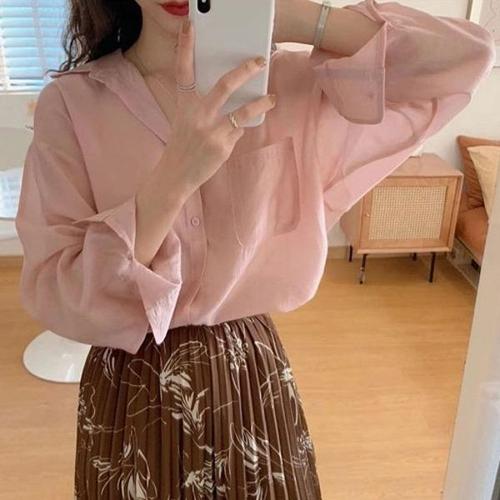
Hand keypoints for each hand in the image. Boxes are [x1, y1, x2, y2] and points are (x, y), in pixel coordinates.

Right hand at [163, 19, 276, 194]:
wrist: (175, 175)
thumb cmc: (182, 146)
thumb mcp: (185, 121)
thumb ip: (203, 108)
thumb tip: (233, 100)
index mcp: (184, 105)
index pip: (183, 71)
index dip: (185, 47)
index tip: (189, 27)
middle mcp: (196, 115)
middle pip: (224, 85)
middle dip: (245, 70)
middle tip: (259, 61)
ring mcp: (210, 130)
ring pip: (242, 111)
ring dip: (261, 103)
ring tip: (271, 98)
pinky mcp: (222, 146)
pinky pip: (240, 130)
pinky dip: (244, 127)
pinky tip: (245, 127)